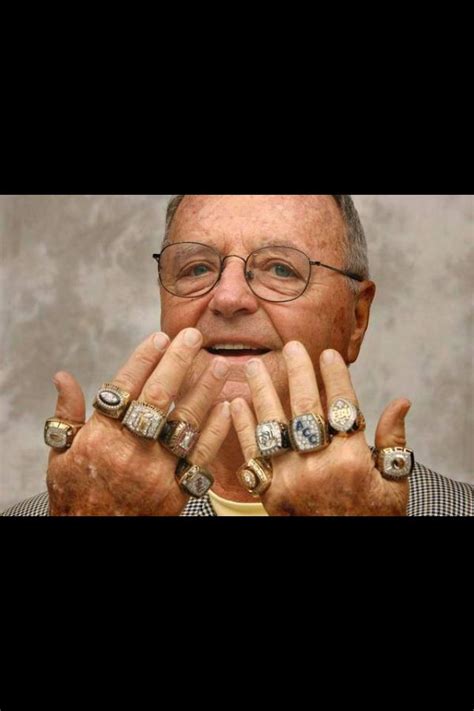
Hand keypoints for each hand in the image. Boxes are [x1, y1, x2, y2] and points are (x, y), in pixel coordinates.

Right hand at [47, 329, 231, 515]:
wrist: (92, 538)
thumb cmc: (76, 496)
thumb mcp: (61, 455)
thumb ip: (68, 414)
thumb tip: (63, 377)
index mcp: (100, 438)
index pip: (124, 388)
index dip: (143, 359)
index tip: (159, 337)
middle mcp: (130, 451)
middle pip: (159, 397)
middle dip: (178, 362)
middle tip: (193, 336)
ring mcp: (157, 471)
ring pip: (186, 422)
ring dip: (205, 390)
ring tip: (220, 364)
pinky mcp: (177, 490)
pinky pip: (202, 455)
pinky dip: (216, 430)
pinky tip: (226, 407)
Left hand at [230, 342, 410, 515]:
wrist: (343, 555)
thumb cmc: (372, 519)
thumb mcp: (394, 486)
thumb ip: (393, 443)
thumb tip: (401, 402)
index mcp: (351, 460)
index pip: (343, 407)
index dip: (336, 377)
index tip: (329, 355)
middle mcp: (318, 465)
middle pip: (305, 408)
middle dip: (298, 372)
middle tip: (291, 346)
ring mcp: (289, 478)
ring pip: (272, 424)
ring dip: (262, 391)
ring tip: (253, 365)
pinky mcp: (269, 491)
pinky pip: (251, 452)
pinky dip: (242, 426)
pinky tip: (236, 402)